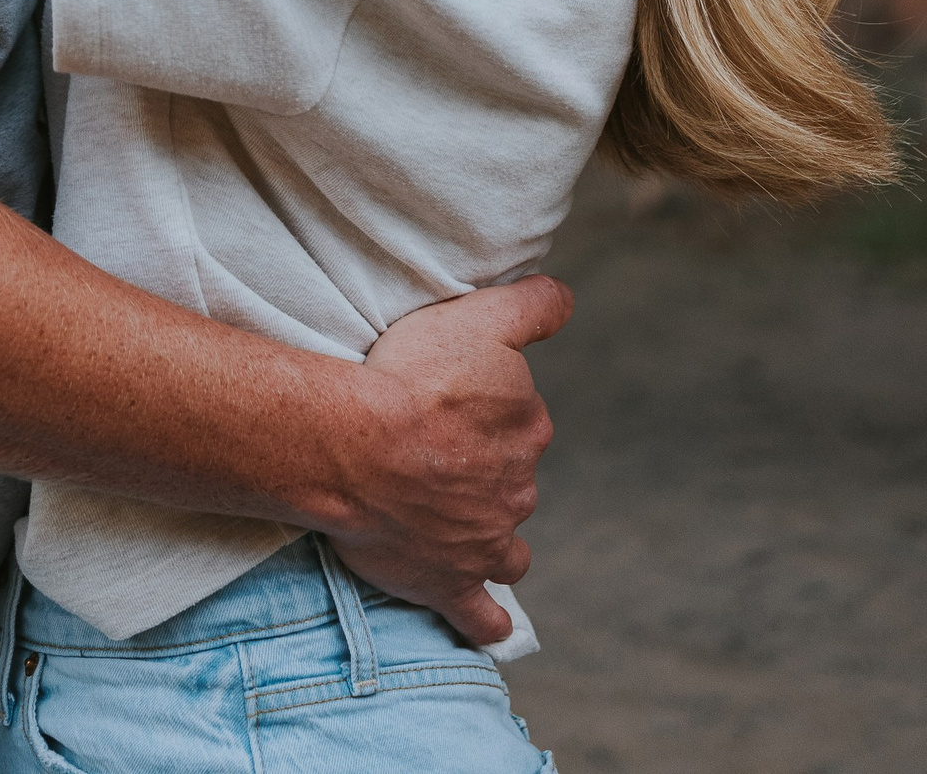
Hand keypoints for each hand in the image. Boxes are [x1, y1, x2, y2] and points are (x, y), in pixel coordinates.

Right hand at [327, 278, 567, 642]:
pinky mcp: (450, 583)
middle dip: (487, 470)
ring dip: (496, 539)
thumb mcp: (479, 317)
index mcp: (526, 428)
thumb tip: (568, 300)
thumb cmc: (413, 377)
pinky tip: (494, 627)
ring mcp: (484, 542)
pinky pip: (479, 613)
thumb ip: (532, 307)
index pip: (522, 418)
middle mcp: (516, 489)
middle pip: (511, 479)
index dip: (491, 408)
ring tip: (472, 530)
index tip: (456, 398)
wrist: (359, 446)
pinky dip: (488, 622)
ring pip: (506, 545)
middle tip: (440, 452)